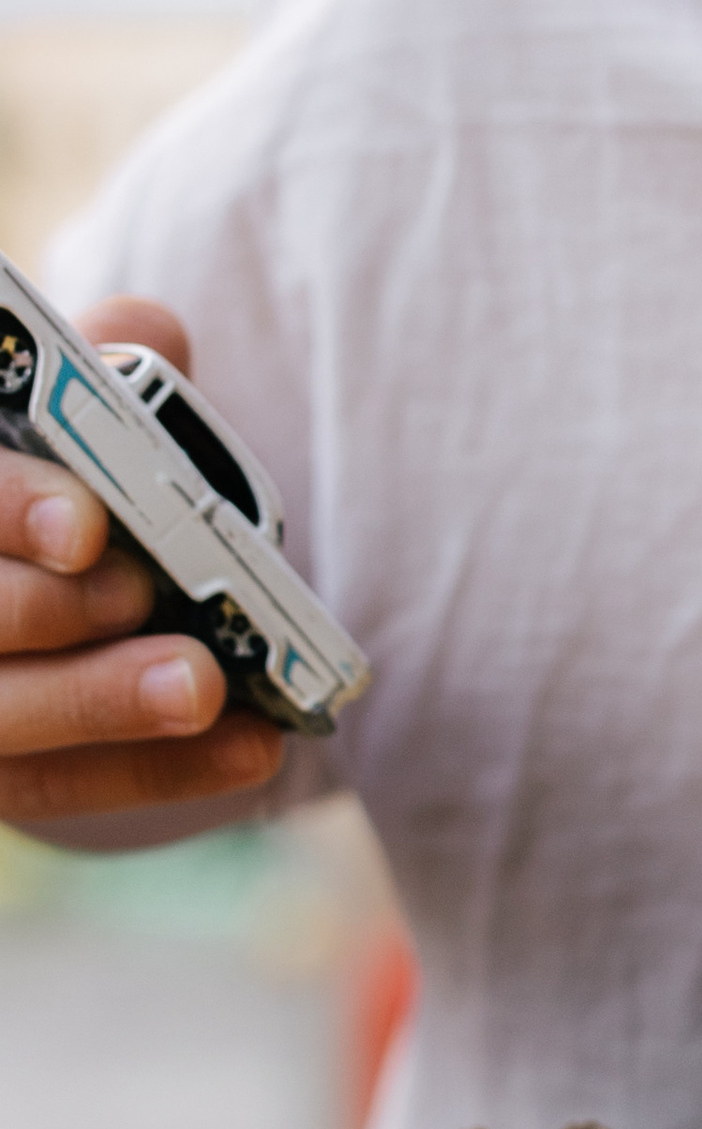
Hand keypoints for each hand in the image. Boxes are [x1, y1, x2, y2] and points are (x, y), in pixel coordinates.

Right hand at [0, 299, 286, 828]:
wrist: (68, 573)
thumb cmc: (71, 474)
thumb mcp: (75, 409)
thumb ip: (108, 368)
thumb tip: (148, 341)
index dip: (6, 508)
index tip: (88, 527)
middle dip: (50, 613)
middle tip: (144, 599)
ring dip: (102, 704)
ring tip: (206, 687)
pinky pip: (59, 787)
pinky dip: (154, 771)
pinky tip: (250, 750)